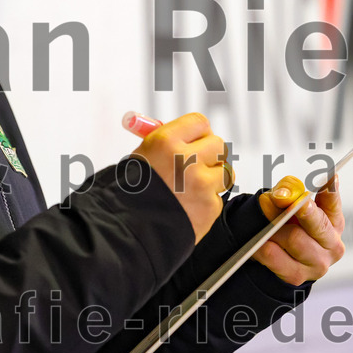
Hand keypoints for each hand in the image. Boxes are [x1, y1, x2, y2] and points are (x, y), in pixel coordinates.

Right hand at [130, 112, 227, 244]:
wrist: (127, 229)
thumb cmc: (132, 191)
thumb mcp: (144, 156)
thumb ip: (169, 143)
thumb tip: (189, 134)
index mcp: (165, 142)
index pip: (199, 122)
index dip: (198, 133)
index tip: (195, 140)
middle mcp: (185, 160)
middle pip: (217, 144)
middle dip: (210, 154)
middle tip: (197, 163)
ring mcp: (200, 184)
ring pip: (225, 172)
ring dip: (213, 178)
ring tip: (191, 188)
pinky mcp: (210, 207)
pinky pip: (218, 198)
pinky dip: (206, 203)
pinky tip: (187, 207)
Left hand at [254, 175, 344, 285]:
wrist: (276, 255)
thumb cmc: (286, 223)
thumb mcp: (287, 202)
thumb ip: (287, 192)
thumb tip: (283, 195)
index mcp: (334, 222)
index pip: (333, 202)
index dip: (331, 190)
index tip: (330, 177)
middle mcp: (332, 244)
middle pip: (317, 225)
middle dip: (302, 211)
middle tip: (292, 202)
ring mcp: (318, 264)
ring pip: (294, 239)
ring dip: (275, 230)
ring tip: (266, 226)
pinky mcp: (298, 276)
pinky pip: (274, 256)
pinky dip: (262, 247)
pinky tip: (257, 243)